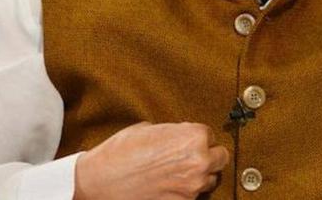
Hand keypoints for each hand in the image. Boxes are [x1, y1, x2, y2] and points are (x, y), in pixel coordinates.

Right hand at [73, 121, 229, 199]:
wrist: (100, 181)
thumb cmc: (120, 152)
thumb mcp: (150, 129)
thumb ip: (174, 132)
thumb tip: (182, 136)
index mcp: (193, 137)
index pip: (210, 134)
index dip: (196, 136)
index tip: (186, 139)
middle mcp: (198, 162)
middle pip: (220, 157)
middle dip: (207, 154)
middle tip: (191, 154)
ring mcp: (192, 186)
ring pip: (210, 178)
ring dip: (199, 173)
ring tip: (177, 170)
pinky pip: (194, 195)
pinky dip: (185, 189)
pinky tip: (169, 184)